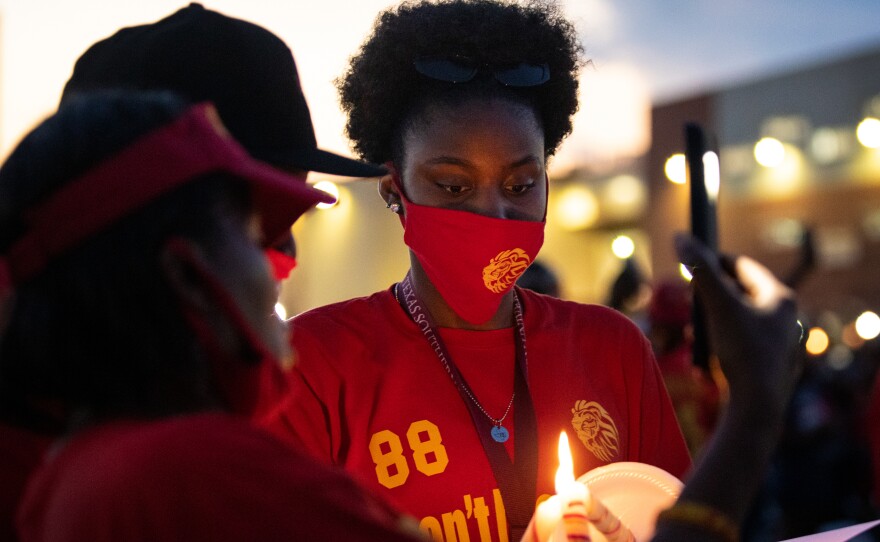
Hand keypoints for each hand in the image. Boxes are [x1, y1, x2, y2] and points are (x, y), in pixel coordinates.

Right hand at [674, 233, 802, 414]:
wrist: (758, 406)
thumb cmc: (743, 352)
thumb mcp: (718, 305)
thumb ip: (700, 269)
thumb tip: (681, 235)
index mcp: (780, 298)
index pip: (743, 266)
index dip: (714, 260)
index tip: (692, 262)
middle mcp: (786, 317)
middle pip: (741, 291)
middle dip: (711, 293)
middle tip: (690, 297)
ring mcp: (780, 341)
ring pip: (740, 317)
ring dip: (714, 318)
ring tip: (696, 328)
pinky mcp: (771, 363)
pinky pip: (742, 340)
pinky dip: (722, 338)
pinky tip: (706, 351)